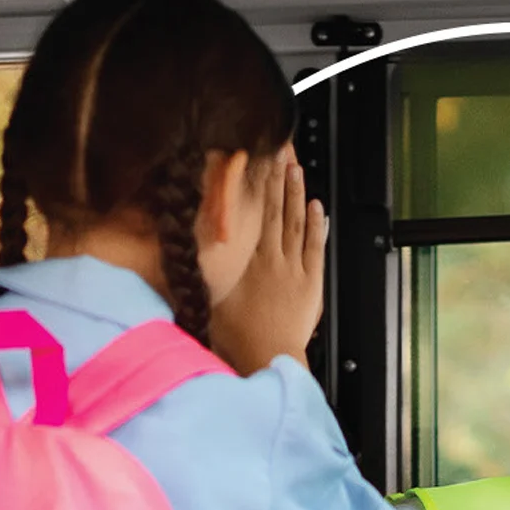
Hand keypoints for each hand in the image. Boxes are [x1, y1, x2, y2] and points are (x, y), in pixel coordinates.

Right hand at [210, 149, 326, 374]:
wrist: (266, 357)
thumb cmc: (237, 336)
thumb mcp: (213, 298)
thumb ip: (208, 272)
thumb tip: (191, 248)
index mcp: (252, 260)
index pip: (259, 213)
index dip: (263, 185)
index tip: (265, 162)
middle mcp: (275, 259)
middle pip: (279, 211)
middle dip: (281, 179)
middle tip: (284, 152)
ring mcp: (296, 269)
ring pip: (298, 224)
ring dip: (298, 195)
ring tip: (298, 170)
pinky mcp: (312, 283)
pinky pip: (314, 248)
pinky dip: (317, 226)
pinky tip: (318, 207)